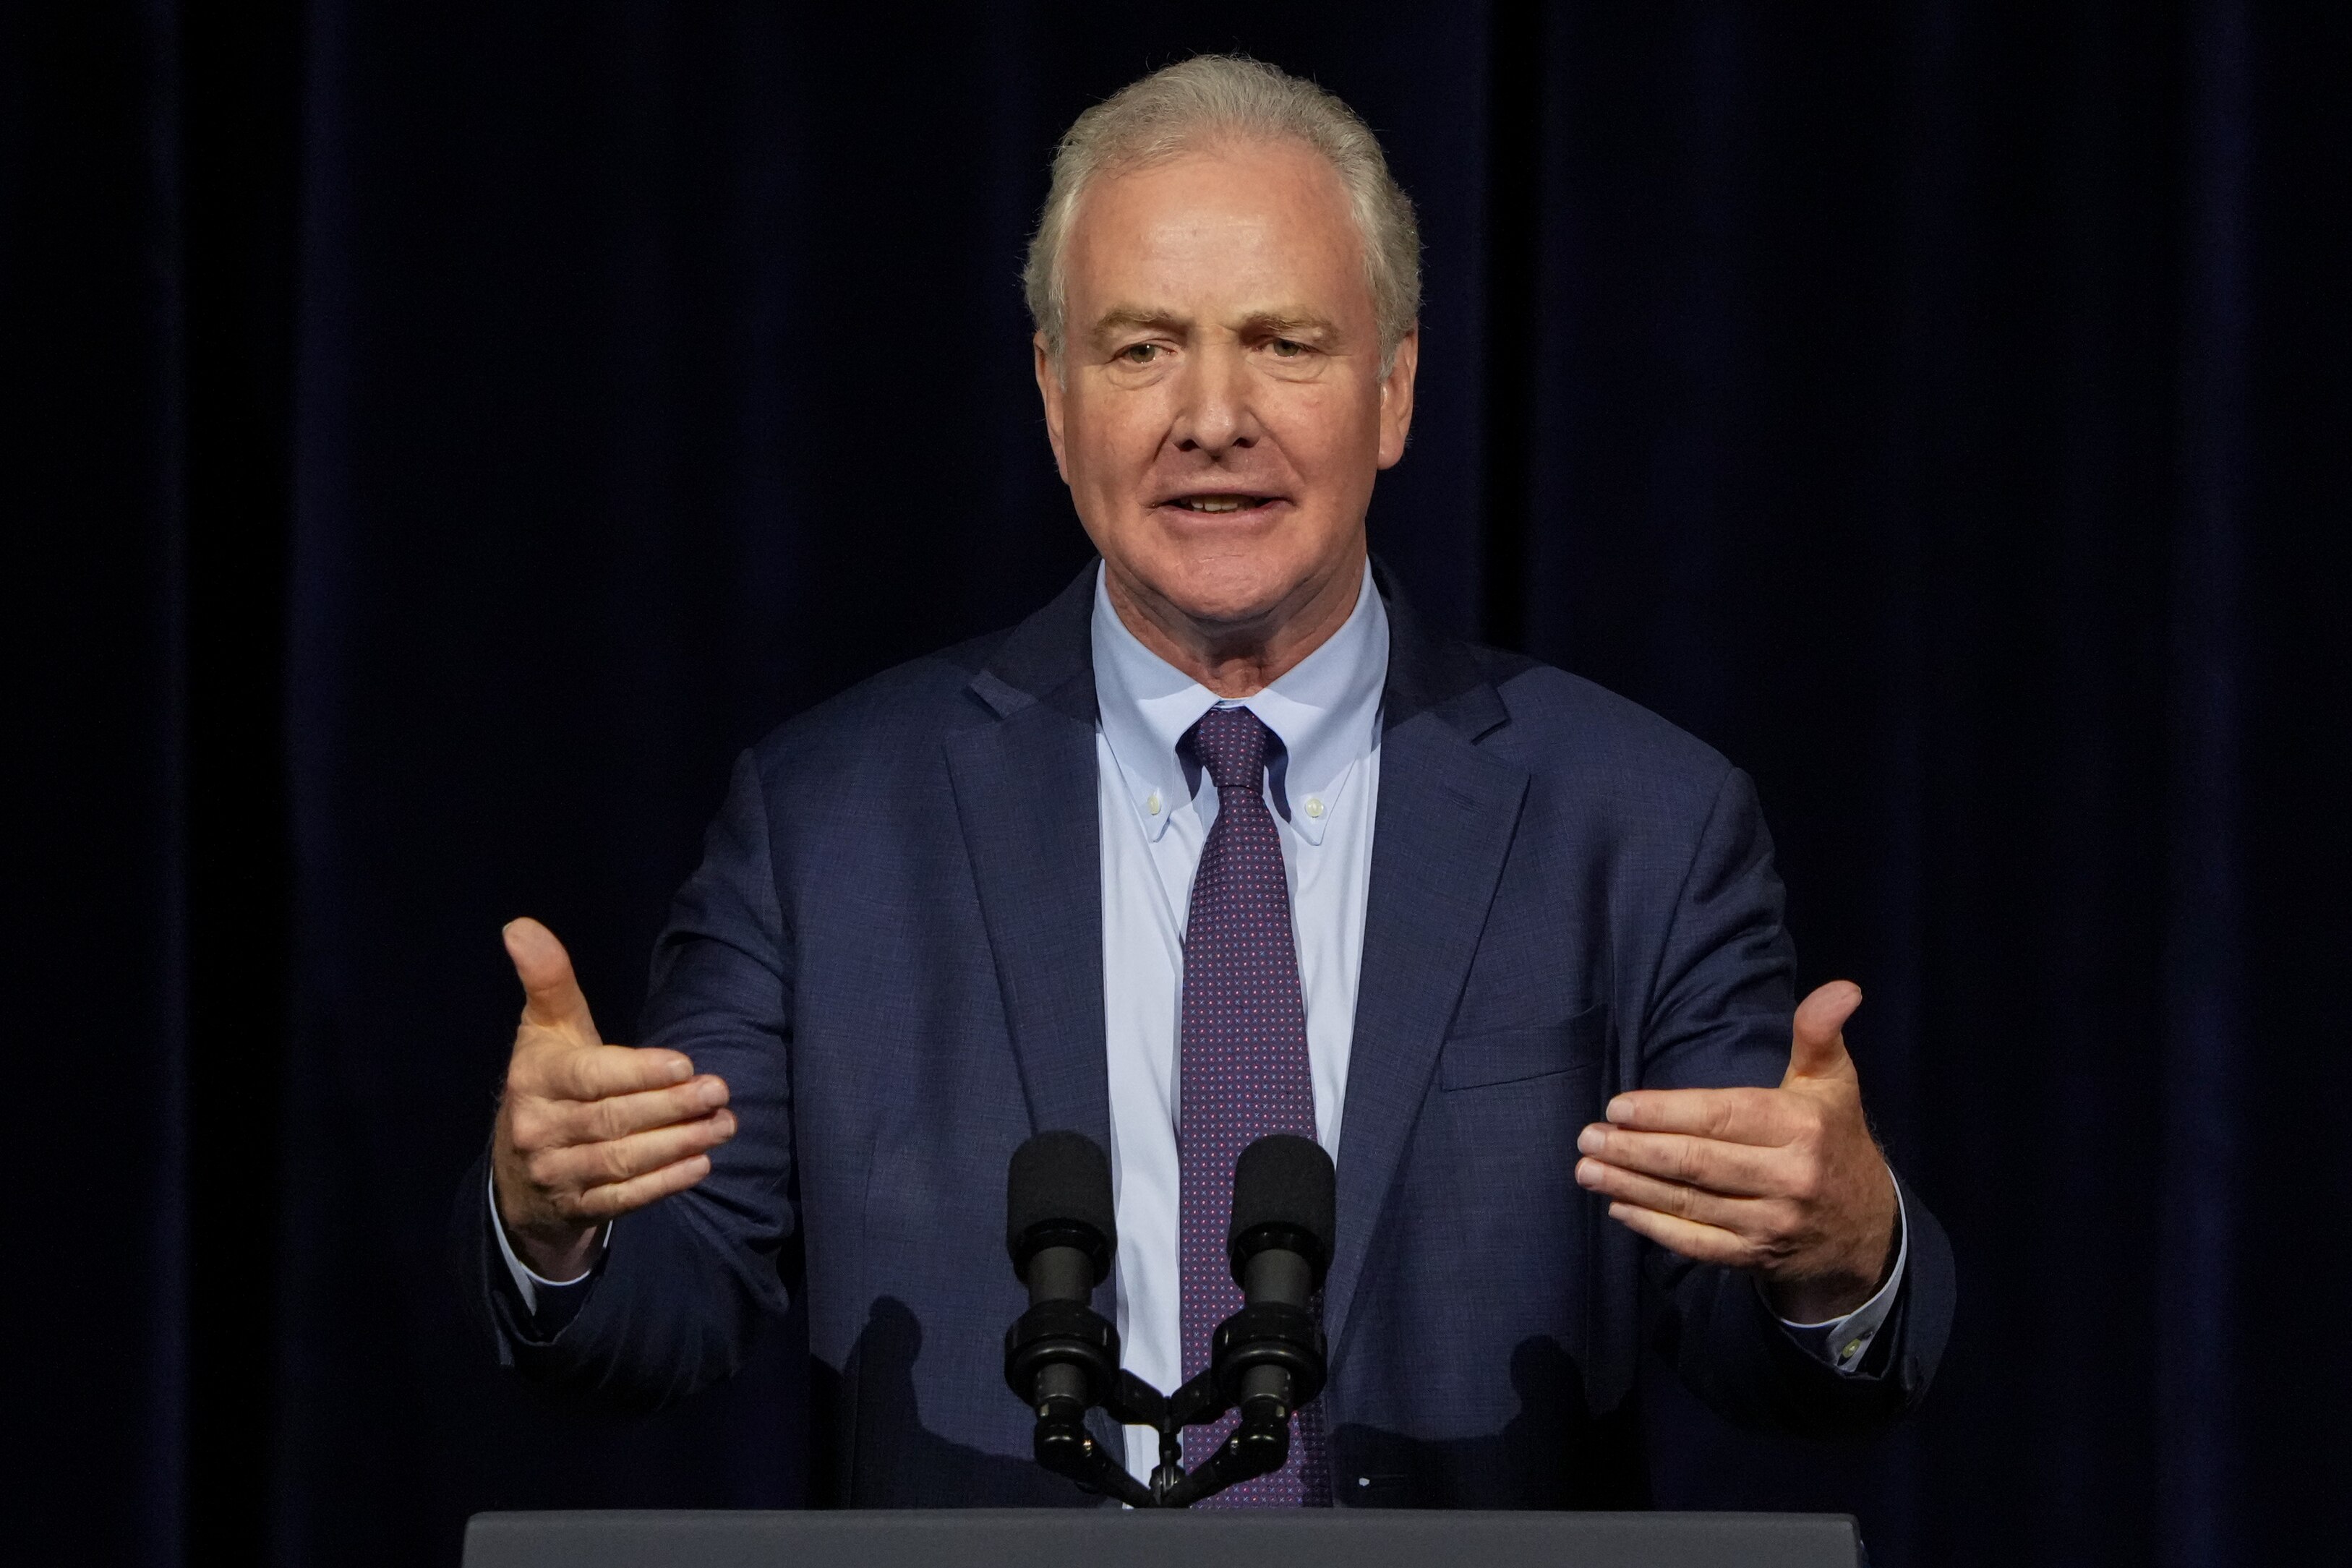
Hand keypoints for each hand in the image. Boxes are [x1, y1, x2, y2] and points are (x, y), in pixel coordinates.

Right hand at [490, 917, 735, 1280]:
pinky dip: (664, 1184)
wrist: (518, 1171)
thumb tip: (520, 926)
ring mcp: (556, 1173)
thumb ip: (547, 980)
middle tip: (720, 1092)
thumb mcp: (546, 1030)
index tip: (685, 1065)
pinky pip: (623, 1198)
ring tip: (724, 1124)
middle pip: (612, 1120)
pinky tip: (701, 1165)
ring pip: (621, 1161)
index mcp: (534, 1079)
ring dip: (678, 1145)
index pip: (589, 1078)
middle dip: (672, 1108)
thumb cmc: (549, 1081)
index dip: (638, 1073)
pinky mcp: (577, 1208)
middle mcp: (538, 1128)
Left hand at [1573, 981, 1898, 1321]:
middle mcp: (1789, 1178)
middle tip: (1587, 1138)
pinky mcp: (1756, 1257)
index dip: (1665, 1112)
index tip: (1617, 1107)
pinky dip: (1652, 1226)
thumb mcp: (1832, 1082)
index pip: (1722, 1116)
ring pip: (1688, 1202)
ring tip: (1587, 1169)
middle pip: (1696, 1161)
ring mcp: (1771, 1223)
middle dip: (1634, 1149)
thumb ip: (1818, 1034)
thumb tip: (1841, 988)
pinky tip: (1618, 1206)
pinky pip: (1696, 1243)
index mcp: (1802, 1127)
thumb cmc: (1833, 1138)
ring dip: (1630, 1186)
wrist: (1866, 1228)